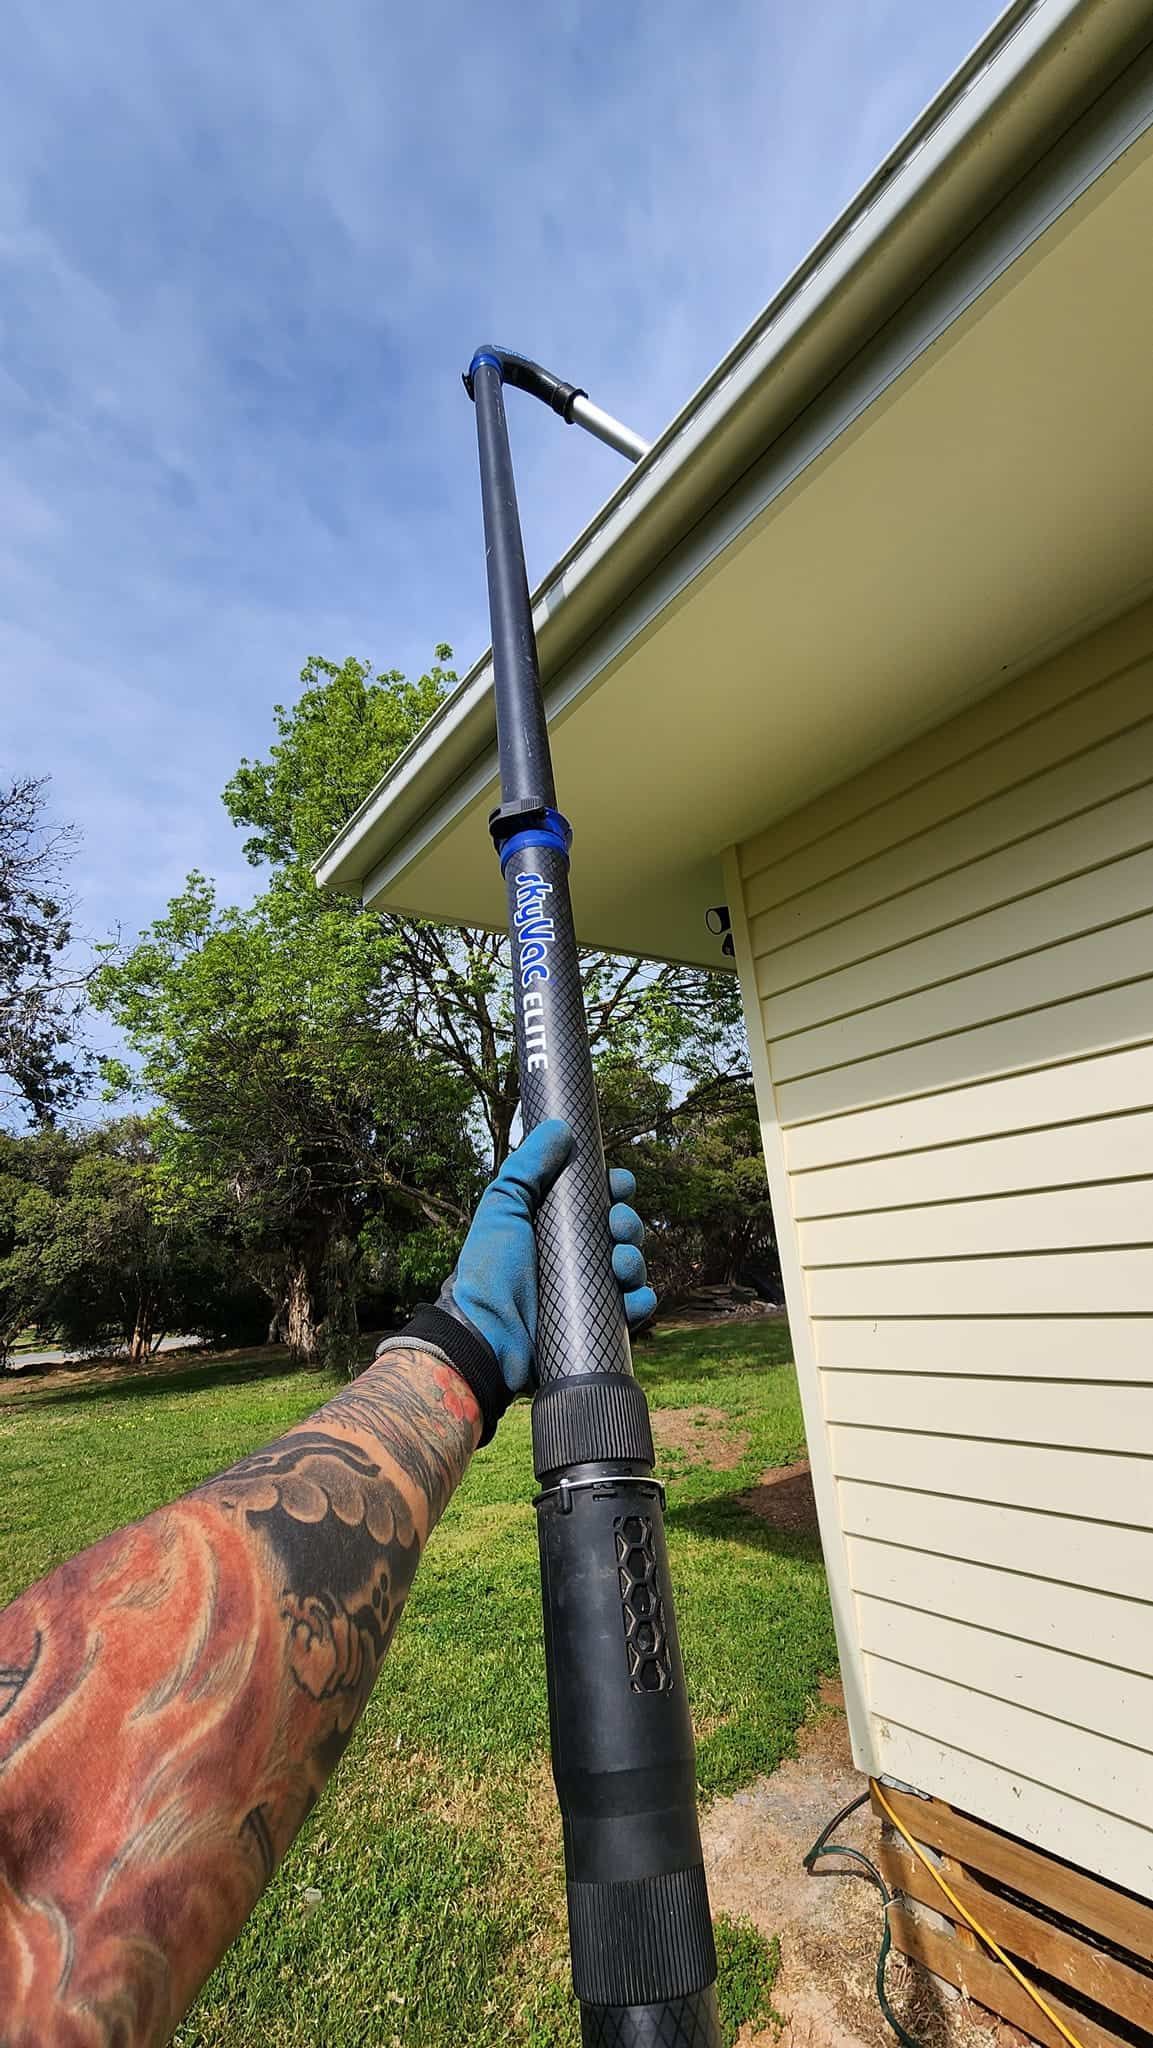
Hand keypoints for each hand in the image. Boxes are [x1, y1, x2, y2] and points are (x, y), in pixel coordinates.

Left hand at [445, 1118, 656, 1391]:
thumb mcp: (503, 1206)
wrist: (486, 1337)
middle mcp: (574, 1257)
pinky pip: (633, 1311)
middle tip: (616, 1224)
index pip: (597, 1201)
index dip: (615, 1189)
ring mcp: (587, 1291)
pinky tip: (634, 1296)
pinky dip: (641, 1302)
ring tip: (621, 1262)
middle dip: (628, 1222)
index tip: (618, 1183)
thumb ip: (528, 1165)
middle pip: (620, 1231)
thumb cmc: (489, 1271)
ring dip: (636, 1259)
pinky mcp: (596, 1325)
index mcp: (555, 1227)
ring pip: (632, 1267)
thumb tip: (561, 1126)